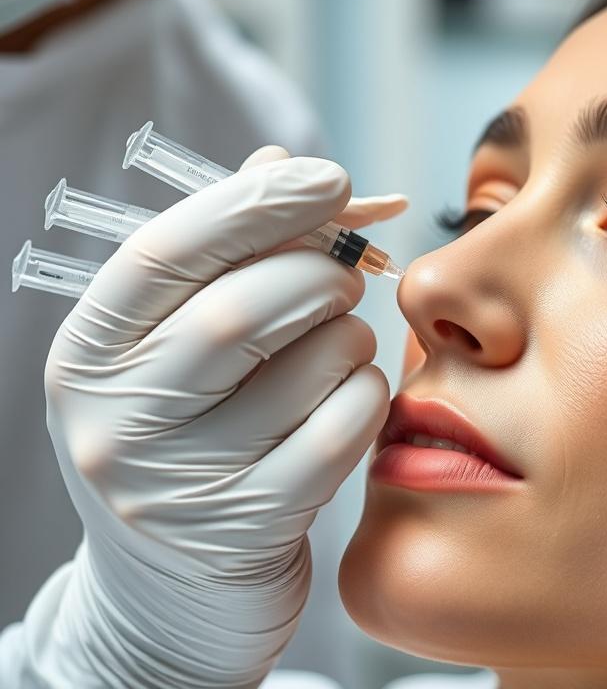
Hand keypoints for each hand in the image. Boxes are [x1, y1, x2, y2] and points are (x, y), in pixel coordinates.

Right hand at [41, 146, 402, 683]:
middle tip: (346, 276)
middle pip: (239, 311)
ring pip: (305, 366)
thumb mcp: (174, 351)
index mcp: (91, 353)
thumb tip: (285, 163)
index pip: (166, 252)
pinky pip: (342, 430)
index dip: (257, 203)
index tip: (328, 177)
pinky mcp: (251, 525)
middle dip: (318, 274)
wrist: (172, 591)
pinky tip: (359, 392)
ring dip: (352, 335)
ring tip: (345, 340)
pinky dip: (369, 393)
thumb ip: (225, 255)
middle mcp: (119, 418)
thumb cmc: (187, 438)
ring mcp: (181, 481)